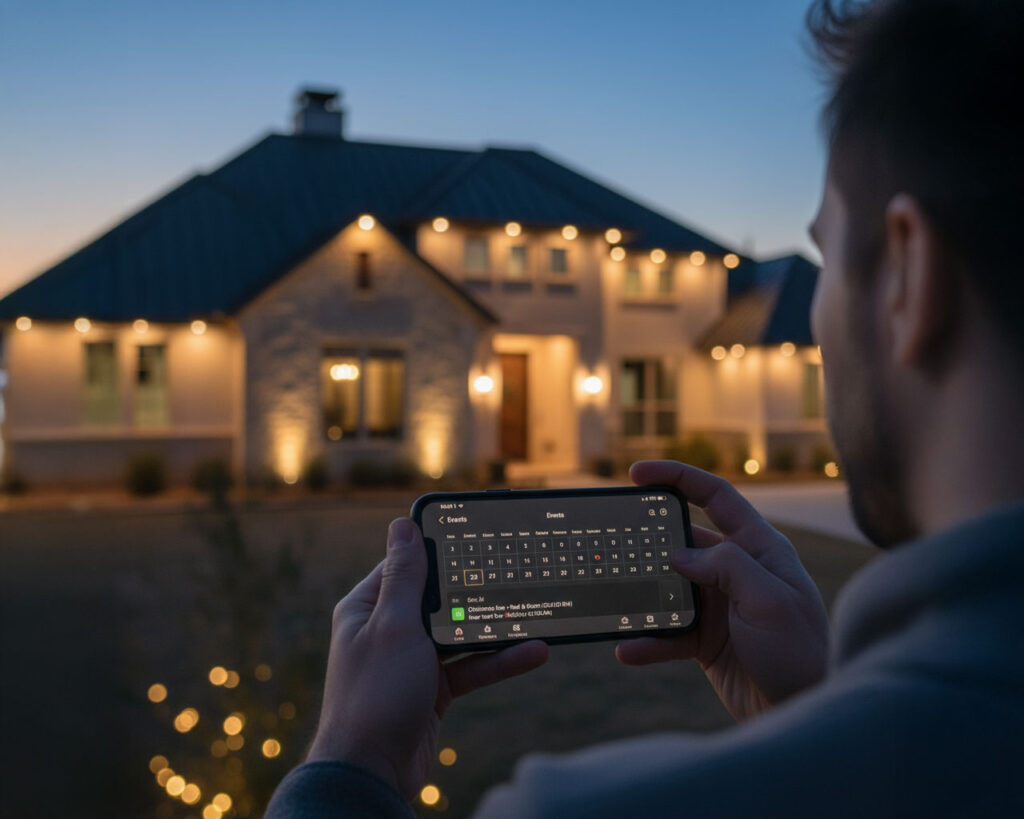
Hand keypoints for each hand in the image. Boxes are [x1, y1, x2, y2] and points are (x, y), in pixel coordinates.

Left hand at [307, 518, 548, 798]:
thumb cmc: (375, 695)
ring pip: (460, 634)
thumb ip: (406, 577)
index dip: (439, 551)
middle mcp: (387, 630)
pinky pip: (470, 667)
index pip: (406, 566)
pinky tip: (533, 653)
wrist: (371, 773)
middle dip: (476, 590)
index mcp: (367, 607)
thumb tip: (402, 525)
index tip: (476, 537)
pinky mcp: (432, 689)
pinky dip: (499, 662)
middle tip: (514, 572)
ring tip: (535, 614)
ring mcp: (411, 661)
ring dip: (496, 628)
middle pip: (439, 599)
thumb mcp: (395, 626)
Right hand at [616, 460, 828, 720]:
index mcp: (759, 548)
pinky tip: (627, 649)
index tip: (637, 473)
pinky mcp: (705, 639)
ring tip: (614, 597)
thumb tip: (678, 554)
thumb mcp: (770, 600)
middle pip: (682, 539)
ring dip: (642, 594)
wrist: (805, 710)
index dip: (677, 477)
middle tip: (615, 540)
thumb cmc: (801, 653)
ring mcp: (719, 604)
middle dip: (648, 539)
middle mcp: (736, 570)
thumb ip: (727, 566)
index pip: (715, 496)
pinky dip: (646, 639)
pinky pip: (666, 631)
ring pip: (668, 586)